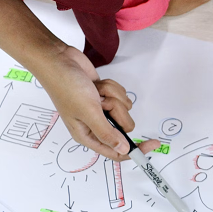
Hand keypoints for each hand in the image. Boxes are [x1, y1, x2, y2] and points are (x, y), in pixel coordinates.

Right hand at [38, 46, 158, 159]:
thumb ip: (107, 133)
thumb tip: (123, 150)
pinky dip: (112, 88)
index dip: (135, 150)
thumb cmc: (66, 87)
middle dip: (117, 111)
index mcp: (87, 135)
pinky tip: (97, 85)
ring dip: (113, 96)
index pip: (116, 151)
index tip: (152, 144)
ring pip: (124, 108)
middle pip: (125, 127)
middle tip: (102, 102)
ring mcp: (101, 109)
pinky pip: (121, 96)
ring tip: (96, 92)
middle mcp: (95, 124)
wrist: (59, 60)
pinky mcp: (105, 96)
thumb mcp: (88, 112)